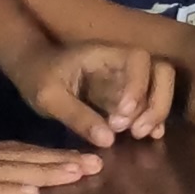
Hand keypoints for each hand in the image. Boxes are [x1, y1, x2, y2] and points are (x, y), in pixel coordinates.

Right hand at [0, 123, 99, 193]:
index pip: (7, 153)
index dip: (43, 155)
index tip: (76, 156)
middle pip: (16, 157)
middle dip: (57, 160)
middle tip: (97, 161)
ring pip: (4, 170)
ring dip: (44, 171)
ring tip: (79, 172)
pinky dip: (5, 189)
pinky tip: (30, 190)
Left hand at [3, 41, 168, 145]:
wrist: (33, 71)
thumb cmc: (38, 77)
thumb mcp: (49, 97)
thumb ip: (77, 116)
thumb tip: (109, 139)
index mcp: (105, 54)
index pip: (138, 59)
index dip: (138, 85)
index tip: (122, 113)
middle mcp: (122, 64)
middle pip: (161, 71)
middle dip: (157, 101)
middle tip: (136, 131)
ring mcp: (126, 78)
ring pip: (160, 87)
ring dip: (157, 112)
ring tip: (140, 136)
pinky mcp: (125, 95)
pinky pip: (149, 103)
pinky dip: (154, 118)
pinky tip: (150, 136)